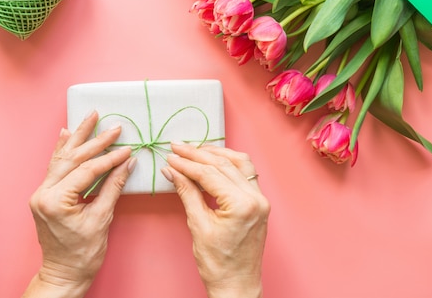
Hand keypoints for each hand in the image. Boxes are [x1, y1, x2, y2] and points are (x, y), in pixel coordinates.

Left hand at [22, 111, 135, 297]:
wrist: (64, 273)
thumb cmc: (81, 255)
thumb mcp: (101, 219)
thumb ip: (113, 188)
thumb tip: (126, 164)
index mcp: (55, 201)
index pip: (86, 171)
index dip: (109, 159)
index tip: (126, 149)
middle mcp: (43, 193)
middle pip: (72, 159)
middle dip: (94, 141)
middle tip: (112, 127)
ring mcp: (41, 193)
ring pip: (61, 159)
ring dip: (78, 138)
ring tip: (89, 118)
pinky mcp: (44, 195)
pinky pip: (55, 167)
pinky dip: (63, 150)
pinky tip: (66, 134)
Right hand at [161, 143, 269, 297]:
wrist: (236, 286)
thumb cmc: (218, 264)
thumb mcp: (198, 226)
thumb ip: (187, 192)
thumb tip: (173, 171)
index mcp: (242, 205)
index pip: (210, 174)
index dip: (187, 163)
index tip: (170, 157)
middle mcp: (256, 198)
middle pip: (224, 164)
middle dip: (197, 154)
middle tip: (177, 148)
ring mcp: (260, 199)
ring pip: (238, 163)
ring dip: (215, 154)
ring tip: (193, 150)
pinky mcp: (259, 203)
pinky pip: (245, 173)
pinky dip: (228, 163)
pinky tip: (213, 160)